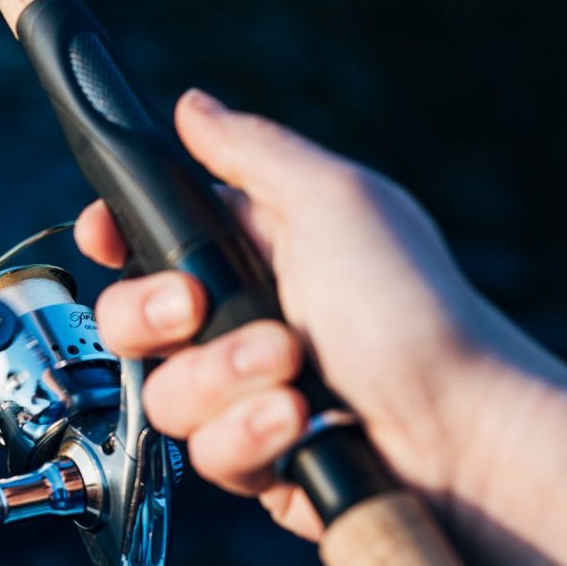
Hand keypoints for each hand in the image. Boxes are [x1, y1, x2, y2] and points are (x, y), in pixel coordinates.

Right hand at [77, 89, 566, 565]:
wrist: (462, 434)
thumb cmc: (414, 309)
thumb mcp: (335, 201)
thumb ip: (251, 150)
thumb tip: (191, 105)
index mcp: (255, 250)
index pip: (151, 238)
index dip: (116, 235)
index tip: (104, 233)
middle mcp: (242, 322)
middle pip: (129, 319)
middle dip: (155, 314)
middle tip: (201, 308)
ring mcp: (247, 396)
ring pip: (165, 394)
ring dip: (223, 380)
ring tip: (293, 374)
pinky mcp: (259, 460)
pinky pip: (207, 456)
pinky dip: (250, 438)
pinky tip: (300, 425)